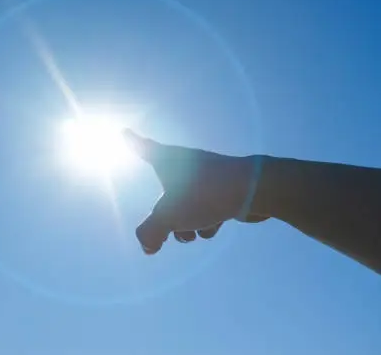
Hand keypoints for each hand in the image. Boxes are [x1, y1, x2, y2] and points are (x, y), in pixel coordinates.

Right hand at [123, 129, 267, 253]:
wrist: (255, 190)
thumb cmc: (205, 195)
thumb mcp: (167, 217)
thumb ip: (149, 233)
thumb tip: (148, 247)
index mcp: (167, 160)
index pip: (144, 148)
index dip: (132, 142)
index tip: (124, 133)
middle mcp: (185, 164)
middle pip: (163, 193)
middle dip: (165, 217)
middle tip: (162, 236)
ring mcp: (205, 177)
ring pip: (184, 206)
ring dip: (185, 224)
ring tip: (193, 232)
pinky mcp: (223, 190)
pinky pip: (205, 210)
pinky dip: (206, 222)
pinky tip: (215, 225)